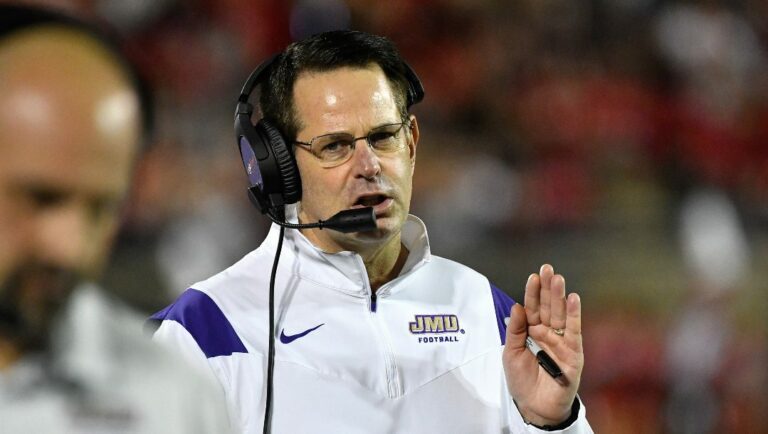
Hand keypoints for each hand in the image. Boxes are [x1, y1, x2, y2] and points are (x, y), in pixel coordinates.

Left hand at [502, 264, 583, 425]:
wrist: (534, 407)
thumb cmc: (522, 381)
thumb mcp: (510, 353)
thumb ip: (515, 330)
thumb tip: (518, 306)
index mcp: (532, 331)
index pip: (533, 307)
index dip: (533, 292)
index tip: (534, 275)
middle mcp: (548, 333)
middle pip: (548, 306)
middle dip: (548, 287)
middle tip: (548, 268)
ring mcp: (561, 342)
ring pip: (561, 315)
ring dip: (560, 297)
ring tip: (559, 279)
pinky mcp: (573, 353)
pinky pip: (574, 331)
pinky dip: (574, 315)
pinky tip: (574, 299)